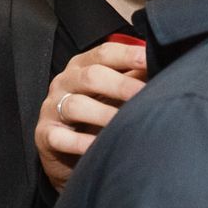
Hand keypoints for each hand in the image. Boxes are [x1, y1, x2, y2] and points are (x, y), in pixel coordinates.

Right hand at [35, 41, 148, 191]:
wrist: (69, 155)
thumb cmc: (96, 118)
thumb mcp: (113, 94)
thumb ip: (133, 79)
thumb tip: (162, 65)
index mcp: (82, 66)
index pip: (105, 53)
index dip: (128, 55)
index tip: (149, 59)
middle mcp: (65, 82)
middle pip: (91, 76)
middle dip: (121, 85)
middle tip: (144, 95)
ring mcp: (51, 108)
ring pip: (76, 105)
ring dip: (104, 115)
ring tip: (126, 124)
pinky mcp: (45, 135)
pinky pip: (61, 137)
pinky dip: (81, 143)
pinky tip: (99, 145)